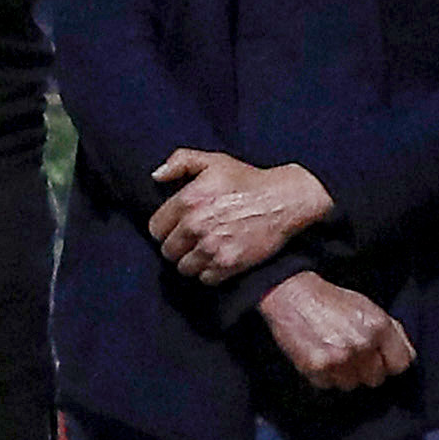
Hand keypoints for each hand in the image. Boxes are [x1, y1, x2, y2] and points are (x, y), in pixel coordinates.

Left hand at [149, 148, 333, 283]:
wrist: (283, 200)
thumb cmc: (248, 180)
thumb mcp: (214, 161)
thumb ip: (180, 161)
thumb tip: (155, 177)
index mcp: (188, 200)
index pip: (155, 228)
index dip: (165, 228)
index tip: (177, 227)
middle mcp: (196, 225)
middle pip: (168, 251)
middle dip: (177, 246)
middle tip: (191, 240)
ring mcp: (212, 247)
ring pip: (184, 268)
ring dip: (192, 261)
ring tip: (204, 251)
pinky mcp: (229, 264)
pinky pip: (205, 278)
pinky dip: (209, 272)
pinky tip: (218, 259)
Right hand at [256, 269, 417, 392]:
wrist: (293, 293)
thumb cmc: (332, 300)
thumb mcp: (368, 307)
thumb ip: (391, 331)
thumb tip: (407, 357)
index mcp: (379, 326)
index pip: (401, 364)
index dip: (389, 363)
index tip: (380, 359)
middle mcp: (362, 344)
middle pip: (376, 379)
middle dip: (366, 369)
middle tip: (352, 354)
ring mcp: (339, 358)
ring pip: (352, 385)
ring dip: (344, 374)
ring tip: (334, 354)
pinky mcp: (316, 367)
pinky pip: (328, 385)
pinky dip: (324, 376)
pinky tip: (320, 357)